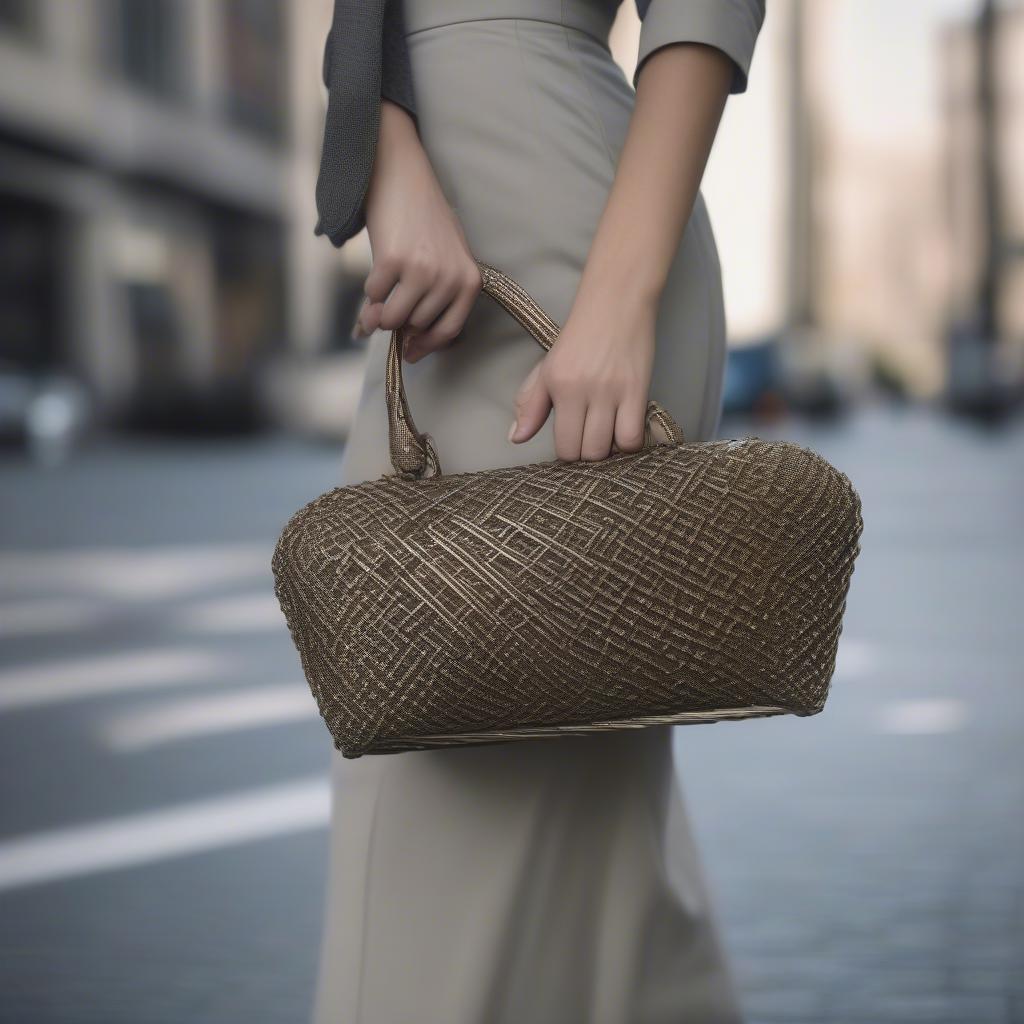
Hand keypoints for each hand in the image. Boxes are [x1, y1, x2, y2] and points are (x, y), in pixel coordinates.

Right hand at [353, 102, 481, 361]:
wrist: (403, 175)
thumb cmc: (424, 220)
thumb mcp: (445, 258)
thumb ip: (433, 299)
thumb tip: (406, 342)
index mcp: (469, 281)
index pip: (448, 331)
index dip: (426, 347)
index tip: (410, 353)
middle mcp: (449, 278)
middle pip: (415, 326)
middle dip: (397, 324)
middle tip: (382, 315)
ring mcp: (422, 270)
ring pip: (393, 318)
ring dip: (378, 314)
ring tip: (375, 303)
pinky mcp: (394, 260)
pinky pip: (374, 296)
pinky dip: (369, 291)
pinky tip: (375, 275)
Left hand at [509, 288, 656, 461]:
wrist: (616, 302)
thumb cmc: (580, 337)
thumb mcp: (547, 369)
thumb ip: (530, 406)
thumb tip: (516, 438)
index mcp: (558, 386)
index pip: (564, 447)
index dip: (570, 453)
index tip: (575, 442)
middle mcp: (584, 390)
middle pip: (588, 452)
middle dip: (590, 454)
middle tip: (592, 438)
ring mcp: (613, 391)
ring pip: (610, 448)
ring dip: (610, 450)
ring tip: (609, 434)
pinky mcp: (638, 388)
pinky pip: (634, 435)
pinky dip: (631, 442)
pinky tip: (626, 429)